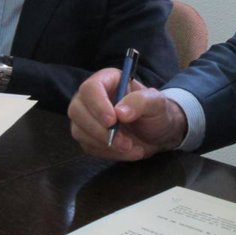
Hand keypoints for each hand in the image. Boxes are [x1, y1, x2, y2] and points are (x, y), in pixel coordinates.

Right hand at [68, 68, 187, 160]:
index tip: (112, 121)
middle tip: (124, 142)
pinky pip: (88, 146)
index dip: (97, 105)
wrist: (159, 134)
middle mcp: (92, 97)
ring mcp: (87, 118)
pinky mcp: (88, 137)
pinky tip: (127, 151)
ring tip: (131, 147)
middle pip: (77, 110)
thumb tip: (120, 112)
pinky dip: (108, 153)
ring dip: (105, 144)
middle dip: (99, 130)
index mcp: (108, 81)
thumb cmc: (157, 113)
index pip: (90, 88)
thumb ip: (141, 102)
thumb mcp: (157, 103)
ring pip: (79, 130)